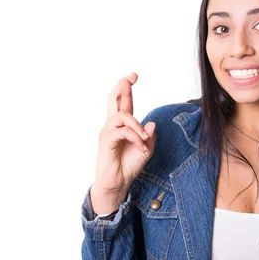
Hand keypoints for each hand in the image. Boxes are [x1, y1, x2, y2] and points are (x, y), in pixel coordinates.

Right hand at [90, 72, 155, 213]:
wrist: (118, 183)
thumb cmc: (129, 166)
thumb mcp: (146, 149)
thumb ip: (149, 136)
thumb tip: (151, 124)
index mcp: (123, 125)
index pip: (123, 102)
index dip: (127, 88)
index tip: (133, 76)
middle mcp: (113, 125)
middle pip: (113, 99)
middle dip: (122, 86)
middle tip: (131, 77)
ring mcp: (108, 131)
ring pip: (123, 116)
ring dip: (137, 126)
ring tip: (144, 139)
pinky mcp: (106, 140)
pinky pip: (123, 131)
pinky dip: (135, 137)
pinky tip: (140, 145)